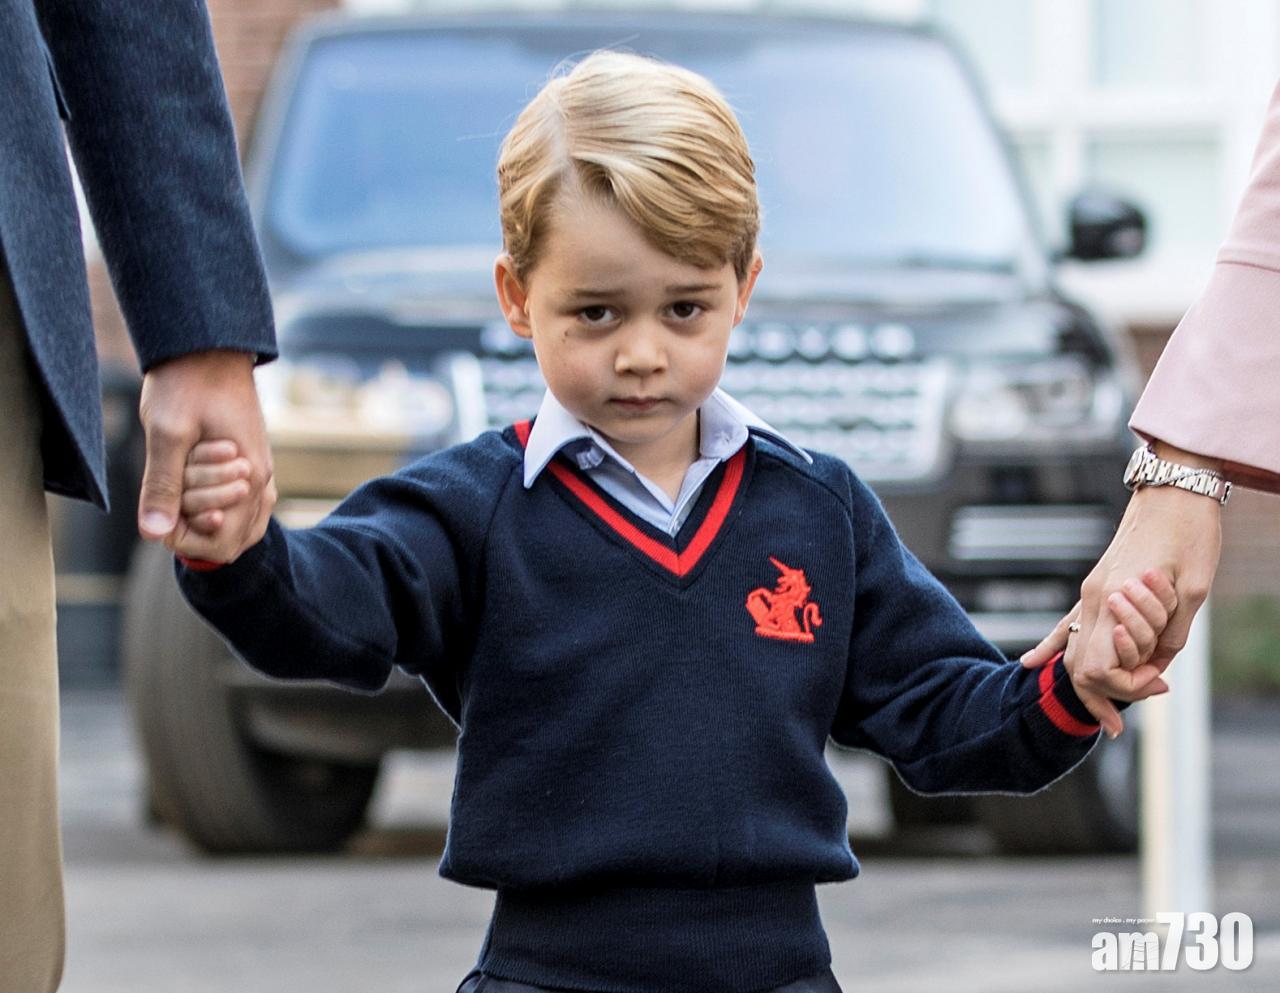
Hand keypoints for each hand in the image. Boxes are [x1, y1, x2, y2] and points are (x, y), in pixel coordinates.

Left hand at [137, 349, 275, 562]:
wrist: (209, 346)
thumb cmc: (187, 384)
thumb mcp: (166, 434)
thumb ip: (162, 486)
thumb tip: (154, 534)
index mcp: (249, 477)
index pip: (224, 543)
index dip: (185, 540)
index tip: (160, 513)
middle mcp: (262, 479)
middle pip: (236, 540)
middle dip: (197, 528)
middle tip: (172, 494)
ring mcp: (261, 471)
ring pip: (244, 524)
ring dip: (209, 517)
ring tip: (181, 491)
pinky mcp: (253, 461)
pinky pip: (245, 505)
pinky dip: (219, 506)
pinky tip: (196, 490)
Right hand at [1021, 458, 1221, 736]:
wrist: (1175, 488)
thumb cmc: (1190, 534)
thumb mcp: (1194, 591)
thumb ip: (1171, 632)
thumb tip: (1157, 665)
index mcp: (1113, 597)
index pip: (1099, 666)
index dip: (1124, 687)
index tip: (1155, 687)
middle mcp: (1093, 597)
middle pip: (1078, 665)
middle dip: (1099, 698)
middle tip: (1119, 722)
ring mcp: (1090, 590)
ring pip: (1070, 648)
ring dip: (1085, 683)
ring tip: (1101, 714)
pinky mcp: (1096, 583)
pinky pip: (1064, 623)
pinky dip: (1049, 647)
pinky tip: (1029, 663)